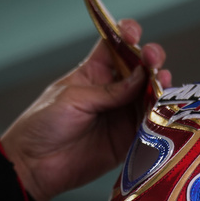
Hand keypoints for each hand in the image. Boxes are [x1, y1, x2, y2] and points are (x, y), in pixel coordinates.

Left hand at [0, 18, 171, 200]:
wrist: (34, 165)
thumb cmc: (43, 125)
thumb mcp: (73, 99)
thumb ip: (109, 91)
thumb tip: (141, 77)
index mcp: (93, 73)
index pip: (116, 46)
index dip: (128, 35)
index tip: (133, 34)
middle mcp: (112, 91)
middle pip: (140, 69)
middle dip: (151, 60)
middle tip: (154, 61)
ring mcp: (122, 115)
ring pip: (150, 95)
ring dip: (160, 87)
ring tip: (163, 84)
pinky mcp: (128, 140)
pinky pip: (150, 125)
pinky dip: (161, 117)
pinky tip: (165, 109)